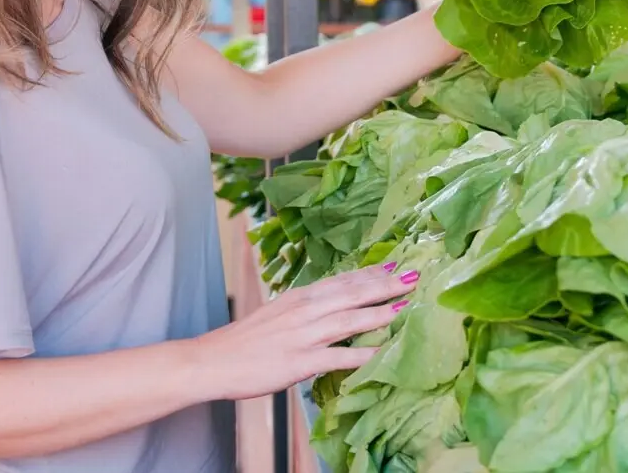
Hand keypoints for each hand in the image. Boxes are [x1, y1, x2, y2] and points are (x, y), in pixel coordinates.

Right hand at [190, 263, 418, 400]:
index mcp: (300, 297)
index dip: (372, 273)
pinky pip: (338, 358)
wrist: (212, 360)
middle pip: (352, 293)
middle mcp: (304, 310)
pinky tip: (383, 353)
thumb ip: (306, 310)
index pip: (342, 280)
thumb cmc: (245, 341)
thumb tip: (333, 307)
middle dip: (385, 285)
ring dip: (381, 312)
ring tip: (406, 306)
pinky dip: (363, 355)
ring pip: (350, 320)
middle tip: (414, 277)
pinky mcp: (300, 362)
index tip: (396, 265)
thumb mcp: (278, 314)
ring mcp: (303, 336)